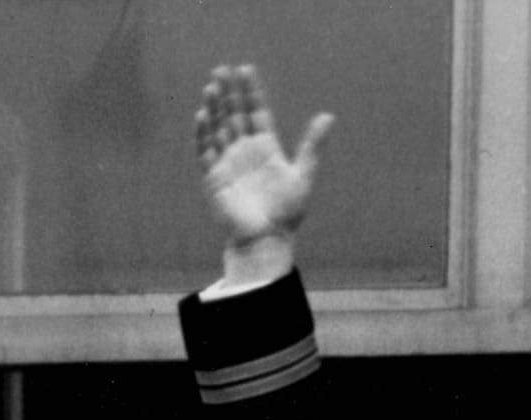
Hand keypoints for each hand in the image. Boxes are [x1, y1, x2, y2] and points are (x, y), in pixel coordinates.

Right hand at [195, 65, 332, 248]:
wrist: (266, 239)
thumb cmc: (287, 211)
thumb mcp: (304, 174)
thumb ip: (312, 145)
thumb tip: (328, 116)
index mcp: (266, 147)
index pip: (256, 112)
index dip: (251, 92)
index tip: (246, 70)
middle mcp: (245, 151)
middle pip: (234, 115)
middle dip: (228, 93)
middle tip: (222, 70)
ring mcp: (228, 162)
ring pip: (218, 128)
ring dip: (214, 108)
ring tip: (212, 86)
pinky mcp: (214, 177)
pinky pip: (206, 151)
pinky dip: (203, 134)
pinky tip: (202, 115)